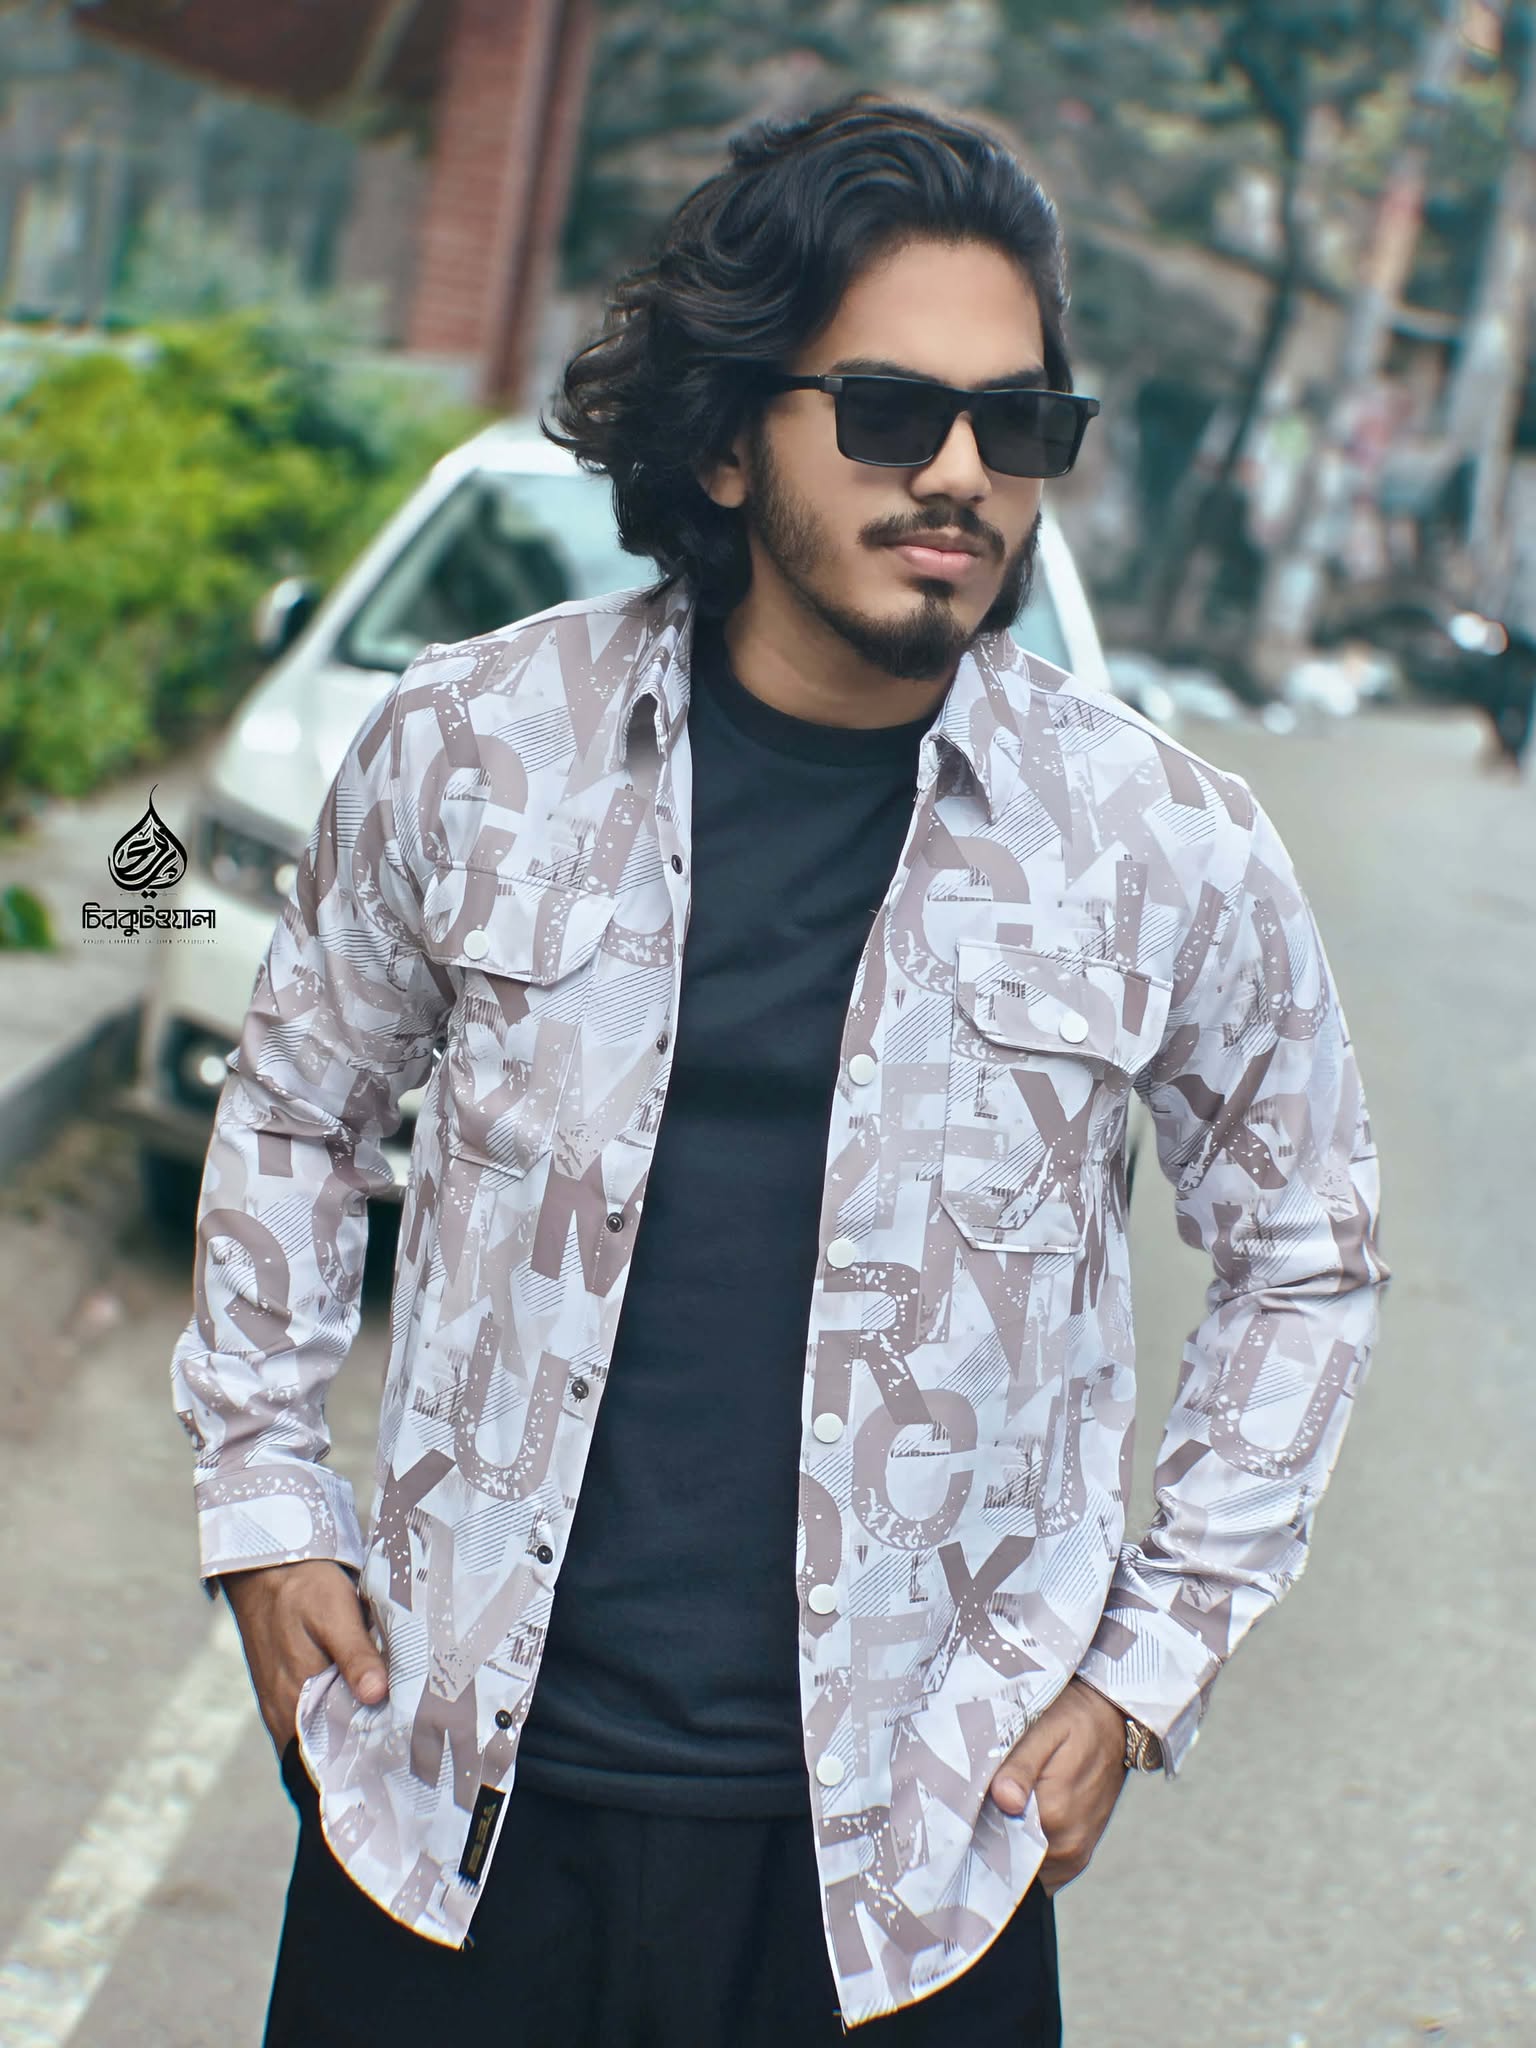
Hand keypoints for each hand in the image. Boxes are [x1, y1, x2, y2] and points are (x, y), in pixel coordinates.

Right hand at [220, 1558, 387, 1754]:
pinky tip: (373, 1699)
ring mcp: (283, 1704)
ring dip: (357, 1727)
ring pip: (326, 1732)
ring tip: (400, 1721)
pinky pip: (318, 1715)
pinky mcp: (287, 1691)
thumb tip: (377, 1695)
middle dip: (367, 1747)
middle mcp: (284, 1714)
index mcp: (293, 1704)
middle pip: (330, 1748)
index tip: (404, 1754)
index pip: (330, 1757)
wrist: (268, 1567)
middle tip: (412, 1739)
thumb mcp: (334, 1614)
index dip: (365, 1758)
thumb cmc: (302, 1589)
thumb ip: (355, 1656)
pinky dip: (343, 1711)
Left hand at [987, 1677, 1126, 1896]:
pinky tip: (1024, 1814)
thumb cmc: (1073, 1718)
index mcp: (1054, 1814)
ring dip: (1009, 1837)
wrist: (1112, 1721)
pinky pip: (1040, 1866)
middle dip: (990, 1828)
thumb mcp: (1044, 1728)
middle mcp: (1067, 1845)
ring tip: (1007, 1797)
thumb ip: (1022, 1767)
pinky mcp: (1078, 1858)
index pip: (993, 1835)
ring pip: (1022, 1861)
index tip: (969, 1794)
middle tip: (986, 1790)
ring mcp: (1075, 1856)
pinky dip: (1026, 1847)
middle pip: (1007, 1851)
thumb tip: (1004, 1800)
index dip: (976, 1816)